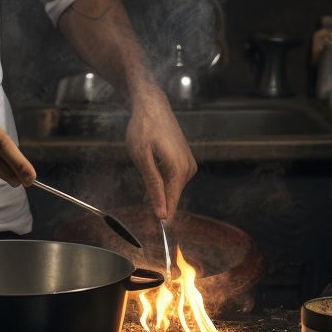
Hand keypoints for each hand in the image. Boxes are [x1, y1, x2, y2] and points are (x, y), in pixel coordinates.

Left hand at [125, 87, 196, 218]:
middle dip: (157, 198)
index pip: (172, 203)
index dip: (162, 215)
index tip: (153, 226)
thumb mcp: (142, 158)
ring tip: (146, 167)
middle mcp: (188, 169)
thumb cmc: (144, 128)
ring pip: (172, 186)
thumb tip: (162, 212)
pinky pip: (174, 177)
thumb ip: (153, 186)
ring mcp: (189, 163)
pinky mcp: (186, 159)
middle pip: (172, 196)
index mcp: (178, 170)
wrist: (152, 105)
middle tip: (141, 193)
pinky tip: (153, 165)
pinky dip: (163, 177)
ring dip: (159, 186)